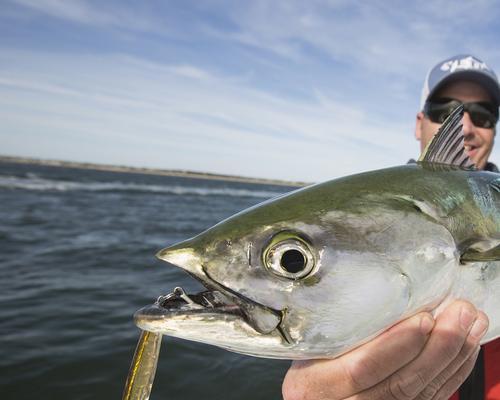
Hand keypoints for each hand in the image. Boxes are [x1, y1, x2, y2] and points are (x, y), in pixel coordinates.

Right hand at [282, 300, 488, 399]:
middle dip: (438, 346)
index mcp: (315, 385)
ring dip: (454, 356)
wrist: (314, 398)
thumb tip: (364, 288)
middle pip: (401, 383)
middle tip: (459, 310)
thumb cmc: (307, 366)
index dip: (395, 346)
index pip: (361, 369)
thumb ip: (329, 329)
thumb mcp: (305, 346)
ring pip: (421, 392)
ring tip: (471, 321)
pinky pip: (432, 398)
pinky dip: (454, 372)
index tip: (422, 317)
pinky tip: (467, 347)